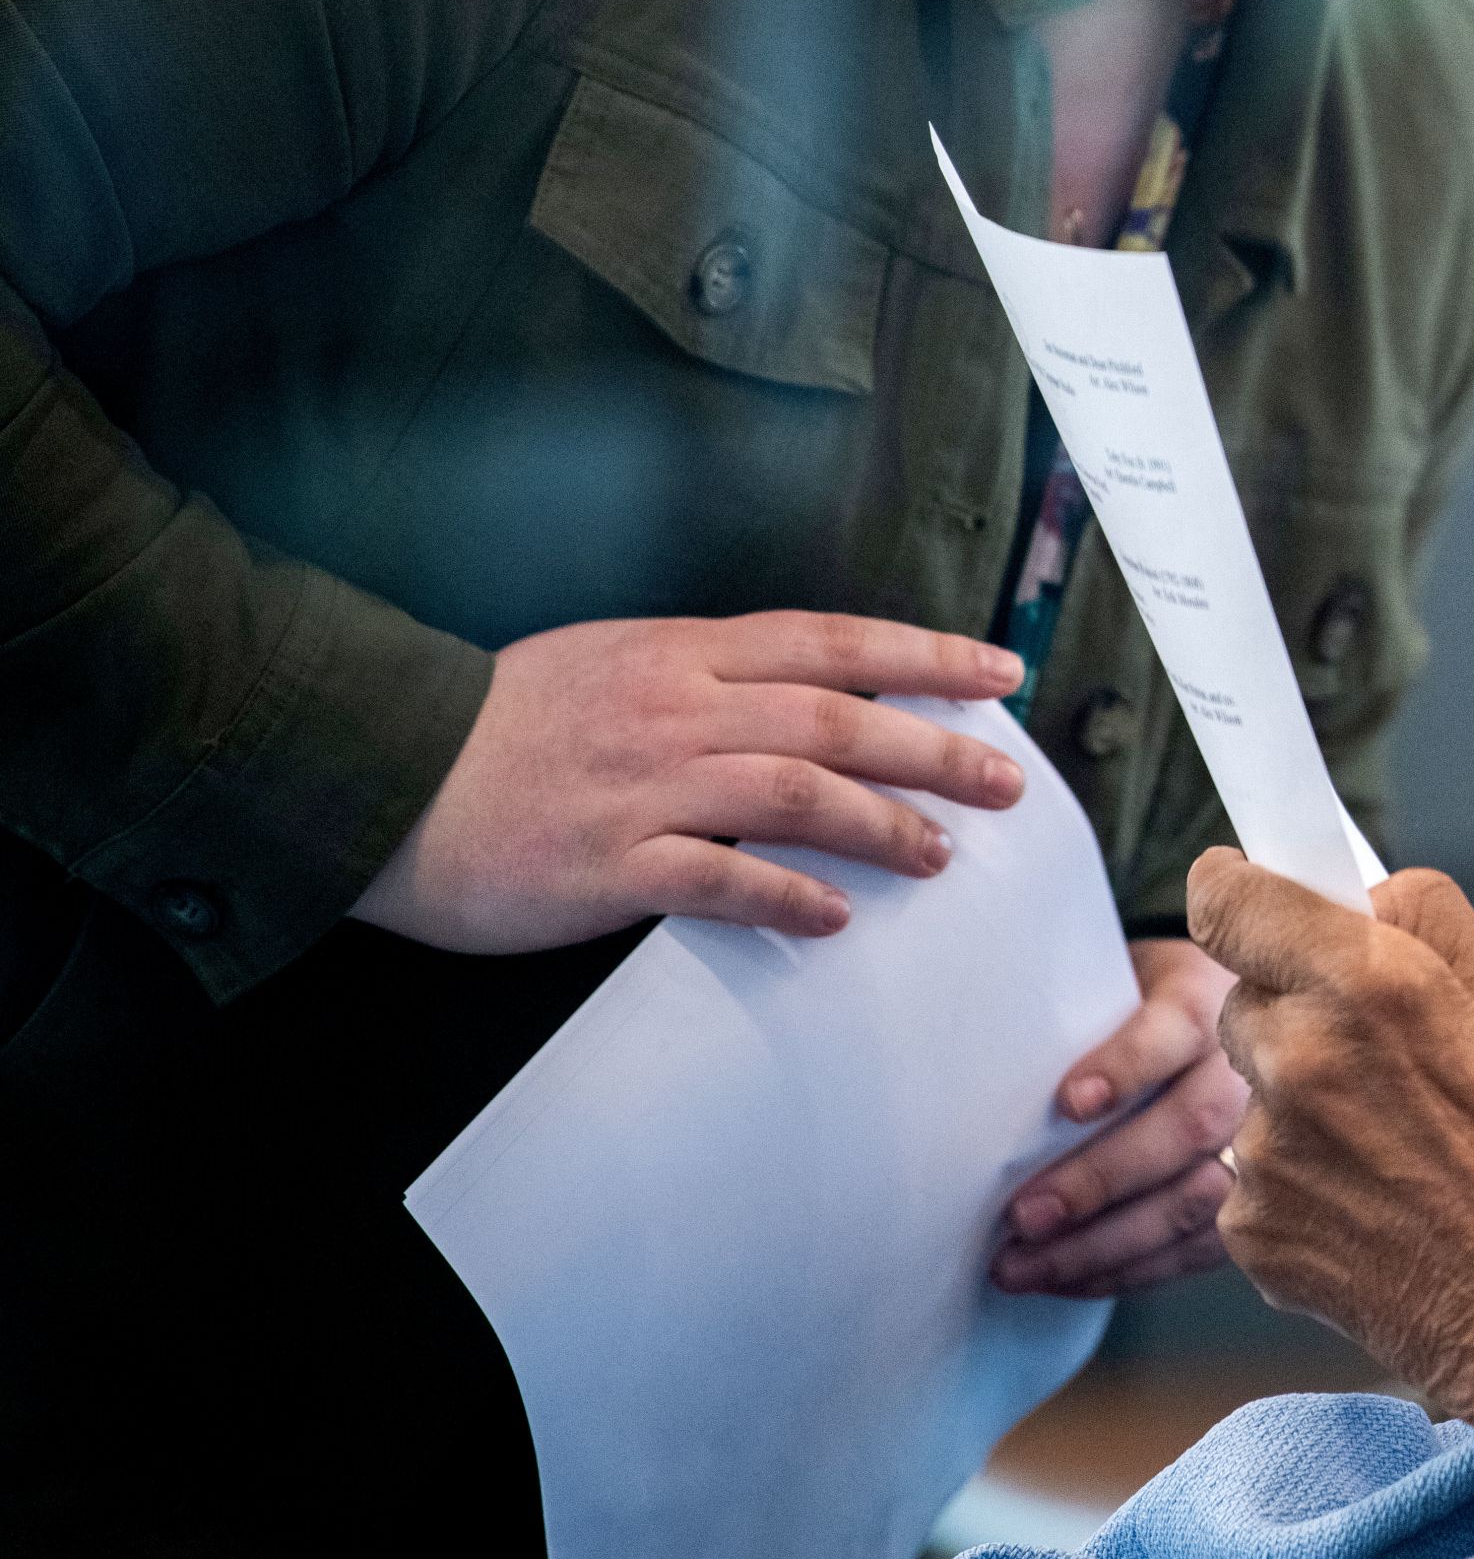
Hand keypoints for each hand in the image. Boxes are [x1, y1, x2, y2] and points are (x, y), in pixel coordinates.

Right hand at [349, 612, 1027, 951]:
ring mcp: (644, 787)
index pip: (834, 642)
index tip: (1001, 672)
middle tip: (1009, 782)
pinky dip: (786, 896)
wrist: (378, 772)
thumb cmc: (497, 723)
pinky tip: (835, 916)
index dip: (926, 655)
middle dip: (935, 748)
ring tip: (941, 854)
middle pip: (838, 720)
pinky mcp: (607, 866)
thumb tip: (803, 693)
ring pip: (796, 795)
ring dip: (881, 826)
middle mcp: (679, 710)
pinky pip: (718, 880)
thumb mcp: (611, 662)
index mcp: (684, 653)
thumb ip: (706, 675)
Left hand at [995, 935, 1245, 1295]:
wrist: (1218, 1032)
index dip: (1127, 1066)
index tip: (1069, 1102)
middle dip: (1102, 1178)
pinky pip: (1199, 1248)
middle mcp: (1245, 1071)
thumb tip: (978, 1064)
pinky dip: (1127, 1271)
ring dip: (1104, 1244)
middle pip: (1191, 1127)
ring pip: (1197, 1201)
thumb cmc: (1138, 1012)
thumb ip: (1078, 1017)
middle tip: (1024, 1215)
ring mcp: (1261, 1139)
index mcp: (1208, 1001)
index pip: (1176, 1029)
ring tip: (1023, 1266)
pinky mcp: (1252, 1199)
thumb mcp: (1118, 985)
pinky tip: (1066, 1278)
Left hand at [1192, 854, 1473, 1481]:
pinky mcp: (1257, 1240)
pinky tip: (1387, 1209)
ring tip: (1406, 1152)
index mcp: (1375, 990)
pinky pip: (1256, 1177)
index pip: (1234, 903)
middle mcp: (1303, 1066)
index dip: (1244, 894)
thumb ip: (1440, 933)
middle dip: (1300, 1009)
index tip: (1257, 899)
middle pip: (1247, 996)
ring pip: (1254, 1093)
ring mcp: (1270, 1162)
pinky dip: (1306, 1184)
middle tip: (1390, 1058)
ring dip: (1303, 1104)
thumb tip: (1368, 895)